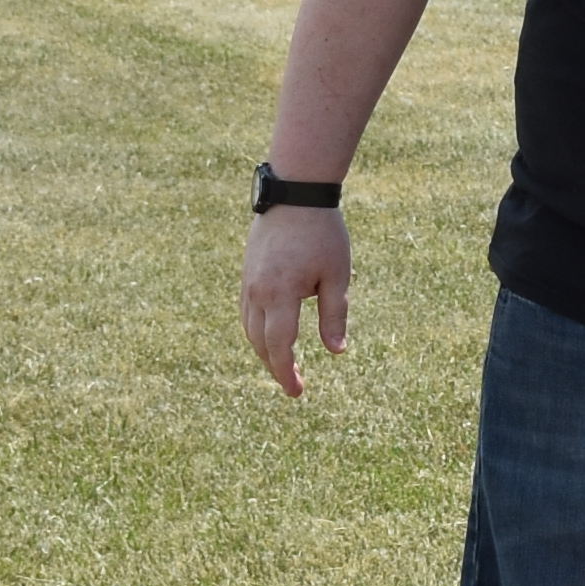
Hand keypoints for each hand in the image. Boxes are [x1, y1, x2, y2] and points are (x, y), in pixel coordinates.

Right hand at [245, 203, 353, 396]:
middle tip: (294, 385)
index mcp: (280, 295)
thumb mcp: (337, 275)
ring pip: (250, 329)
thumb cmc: (323, 233)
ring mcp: (248, 282)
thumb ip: (334, 315)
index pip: (280, 346)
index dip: (286, 373)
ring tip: (284, 364)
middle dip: (276, 367)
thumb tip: (336, 352)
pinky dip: (257, 331)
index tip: (296, 392)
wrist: (294, 193)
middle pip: (260, 343)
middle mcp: (257, 292)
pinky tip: (271, 336)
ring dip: (265, 350)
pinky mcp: (247, 273)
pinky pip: (247, 312)